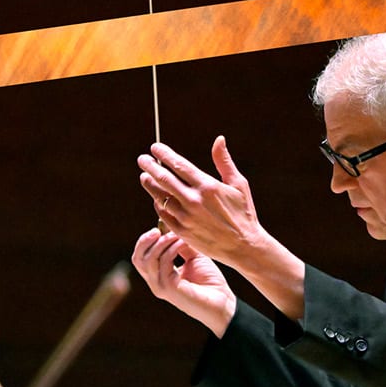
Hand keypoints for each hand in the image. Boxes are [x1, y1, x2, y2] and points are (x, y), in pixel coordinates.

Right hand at [131, 229, 235, 337]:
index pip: (140, 257)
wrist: (223, 301)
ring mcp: (160, 287)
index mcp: (158, 275)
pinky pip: (163, 264)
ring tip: (176, 236)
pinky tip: (183, 243)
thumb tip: (171, 227)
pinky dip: (171, 249)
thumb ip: (180, 244)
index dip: (146, 241)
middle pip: (138, 259)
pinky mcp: (169, 289)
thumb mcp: (193, 256)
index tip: (159, 228)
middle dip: (145, 241)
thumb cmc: (210, 281)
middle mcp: (156, 282)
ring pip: (148, 260)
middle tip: (158, 230)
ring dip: (162, 243)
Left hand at [140, 138, 267, 267]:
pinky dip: (158, 203)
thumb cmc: (243, 213)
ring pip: (160, 196)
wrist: (243, 247)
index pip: (179, 165)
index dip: (164, 154)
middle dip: (150, 167)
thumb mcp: (238, 184)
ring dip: (150, 185)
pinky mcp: (181, 231)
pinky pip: (163, 214)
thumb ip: (224, 161)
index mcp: (207, 186)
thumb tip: (218, 139)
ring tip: (145, 177)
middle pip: (164, 179)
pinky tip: (156, 198)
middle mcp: (194, 201)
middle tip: (142, 159)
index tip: (155, 148)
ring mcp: (185, 217)